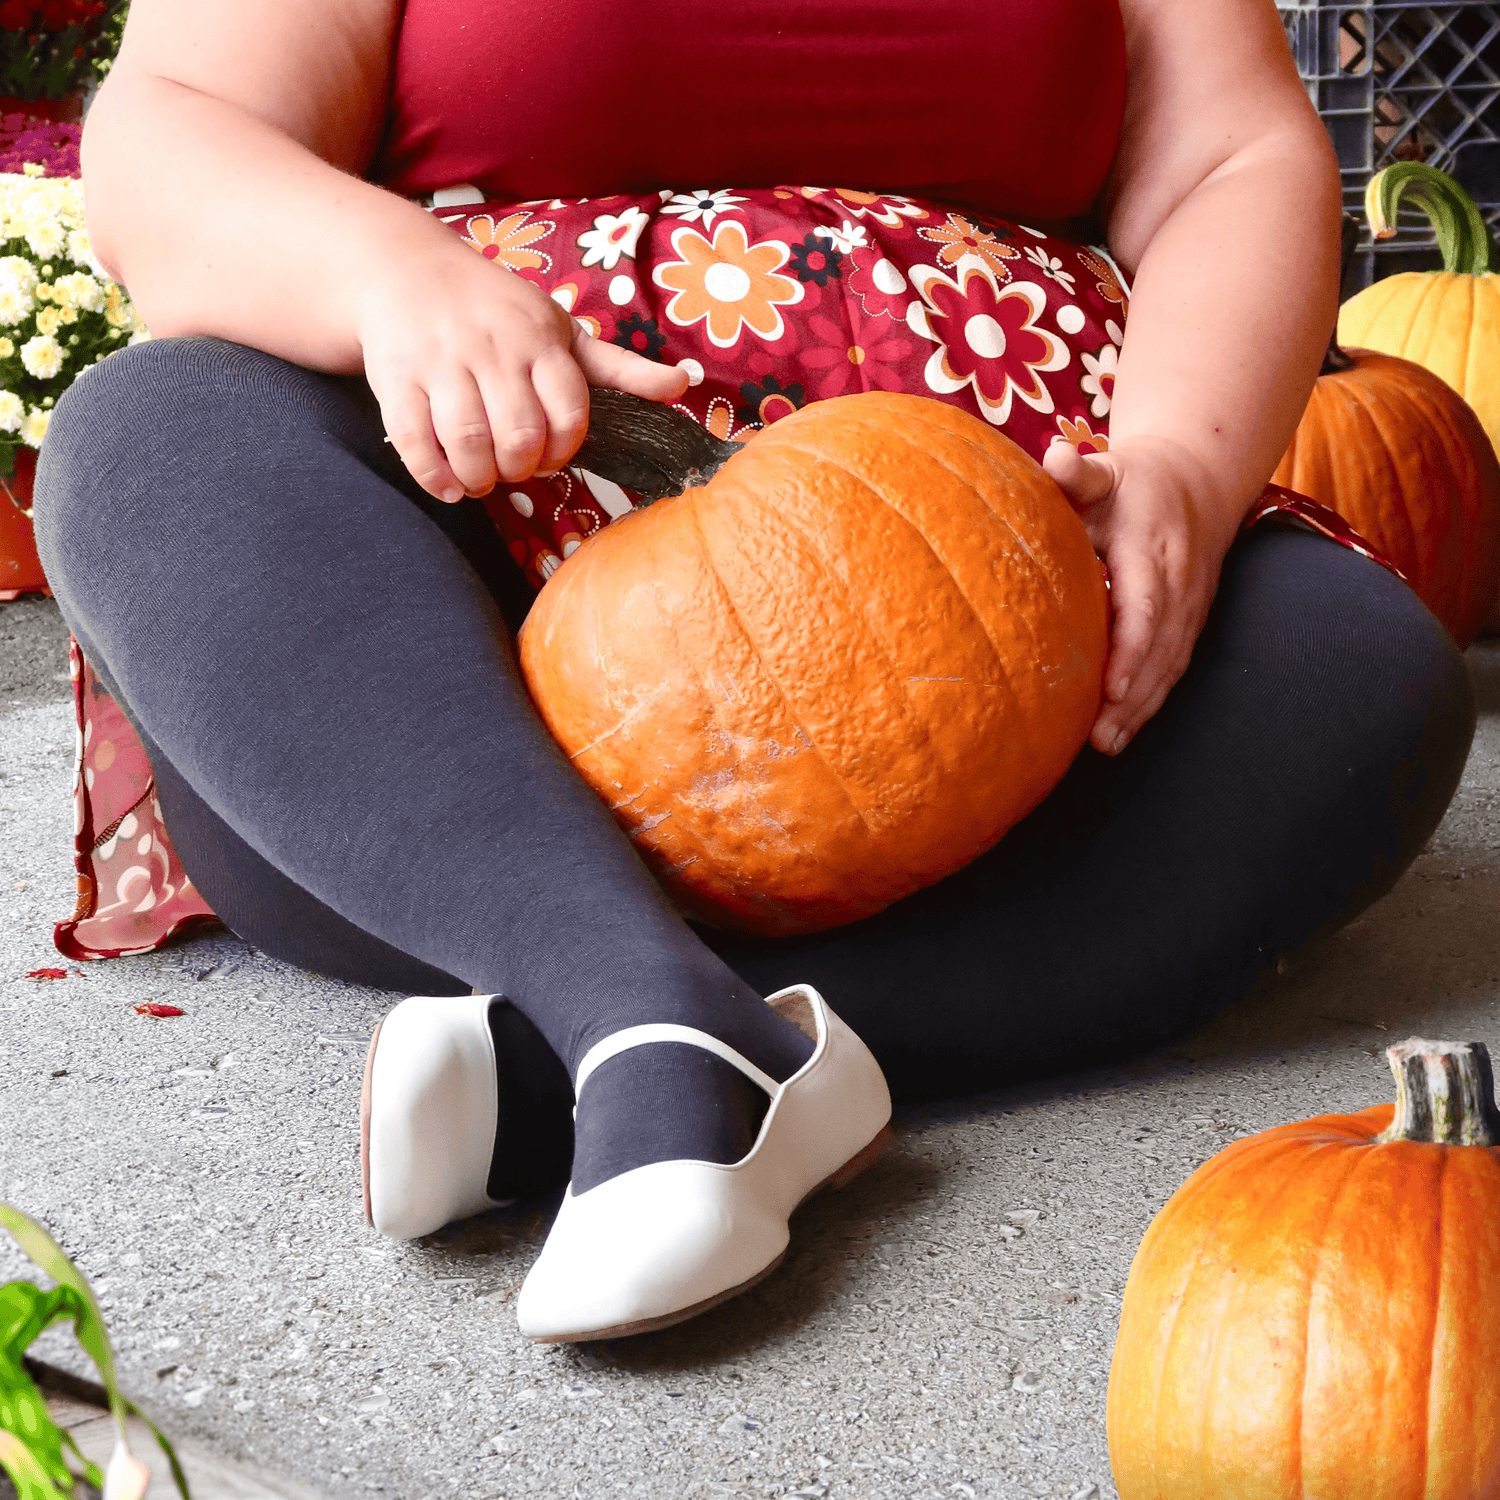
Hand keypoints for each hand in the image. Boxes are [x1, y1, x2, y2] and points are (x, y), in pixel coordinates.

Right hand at [354, 245, 687, 502]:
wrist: (405, 269)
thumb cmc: (496, 311)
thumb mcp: (561, 331)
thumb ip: (618, 368)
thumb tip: (682, 386)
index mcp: (539, 340)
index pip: (569, 410)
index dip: (565, 448)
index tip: (552, 454)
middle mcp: (492, 348)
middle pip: (520, 434)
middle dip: (522, 468)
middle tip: (515, 468)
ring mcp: (440, 362)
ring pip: (468, 442)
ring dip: (480, 479)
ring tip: (482, 479)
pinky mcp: (396, 378)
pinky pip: (415, 442)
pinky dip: (435, 478)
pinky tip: (449, 485)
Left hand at [1042, 435, 1243, 754]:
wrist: (1197, 479)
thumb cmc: (1132, 481)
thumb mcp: (1106, 468)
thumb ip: (1078, 471)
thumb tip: (1054, 460)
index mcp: (1152, 547)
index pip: (1147, 606)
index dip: (1132, 649)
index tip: (1110, 687)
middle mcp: (1179, 583)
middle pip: (1160, 649)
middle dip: (1132, 697)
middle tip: (1098, 737)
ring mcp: (1190, 607)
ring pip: (1170, 666)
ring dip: (1141, 710)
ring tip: (1106, 745)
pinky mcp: (1190, 622)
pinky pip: (1173, 668)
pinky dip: (1149, 703)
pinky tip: (1121, 734)